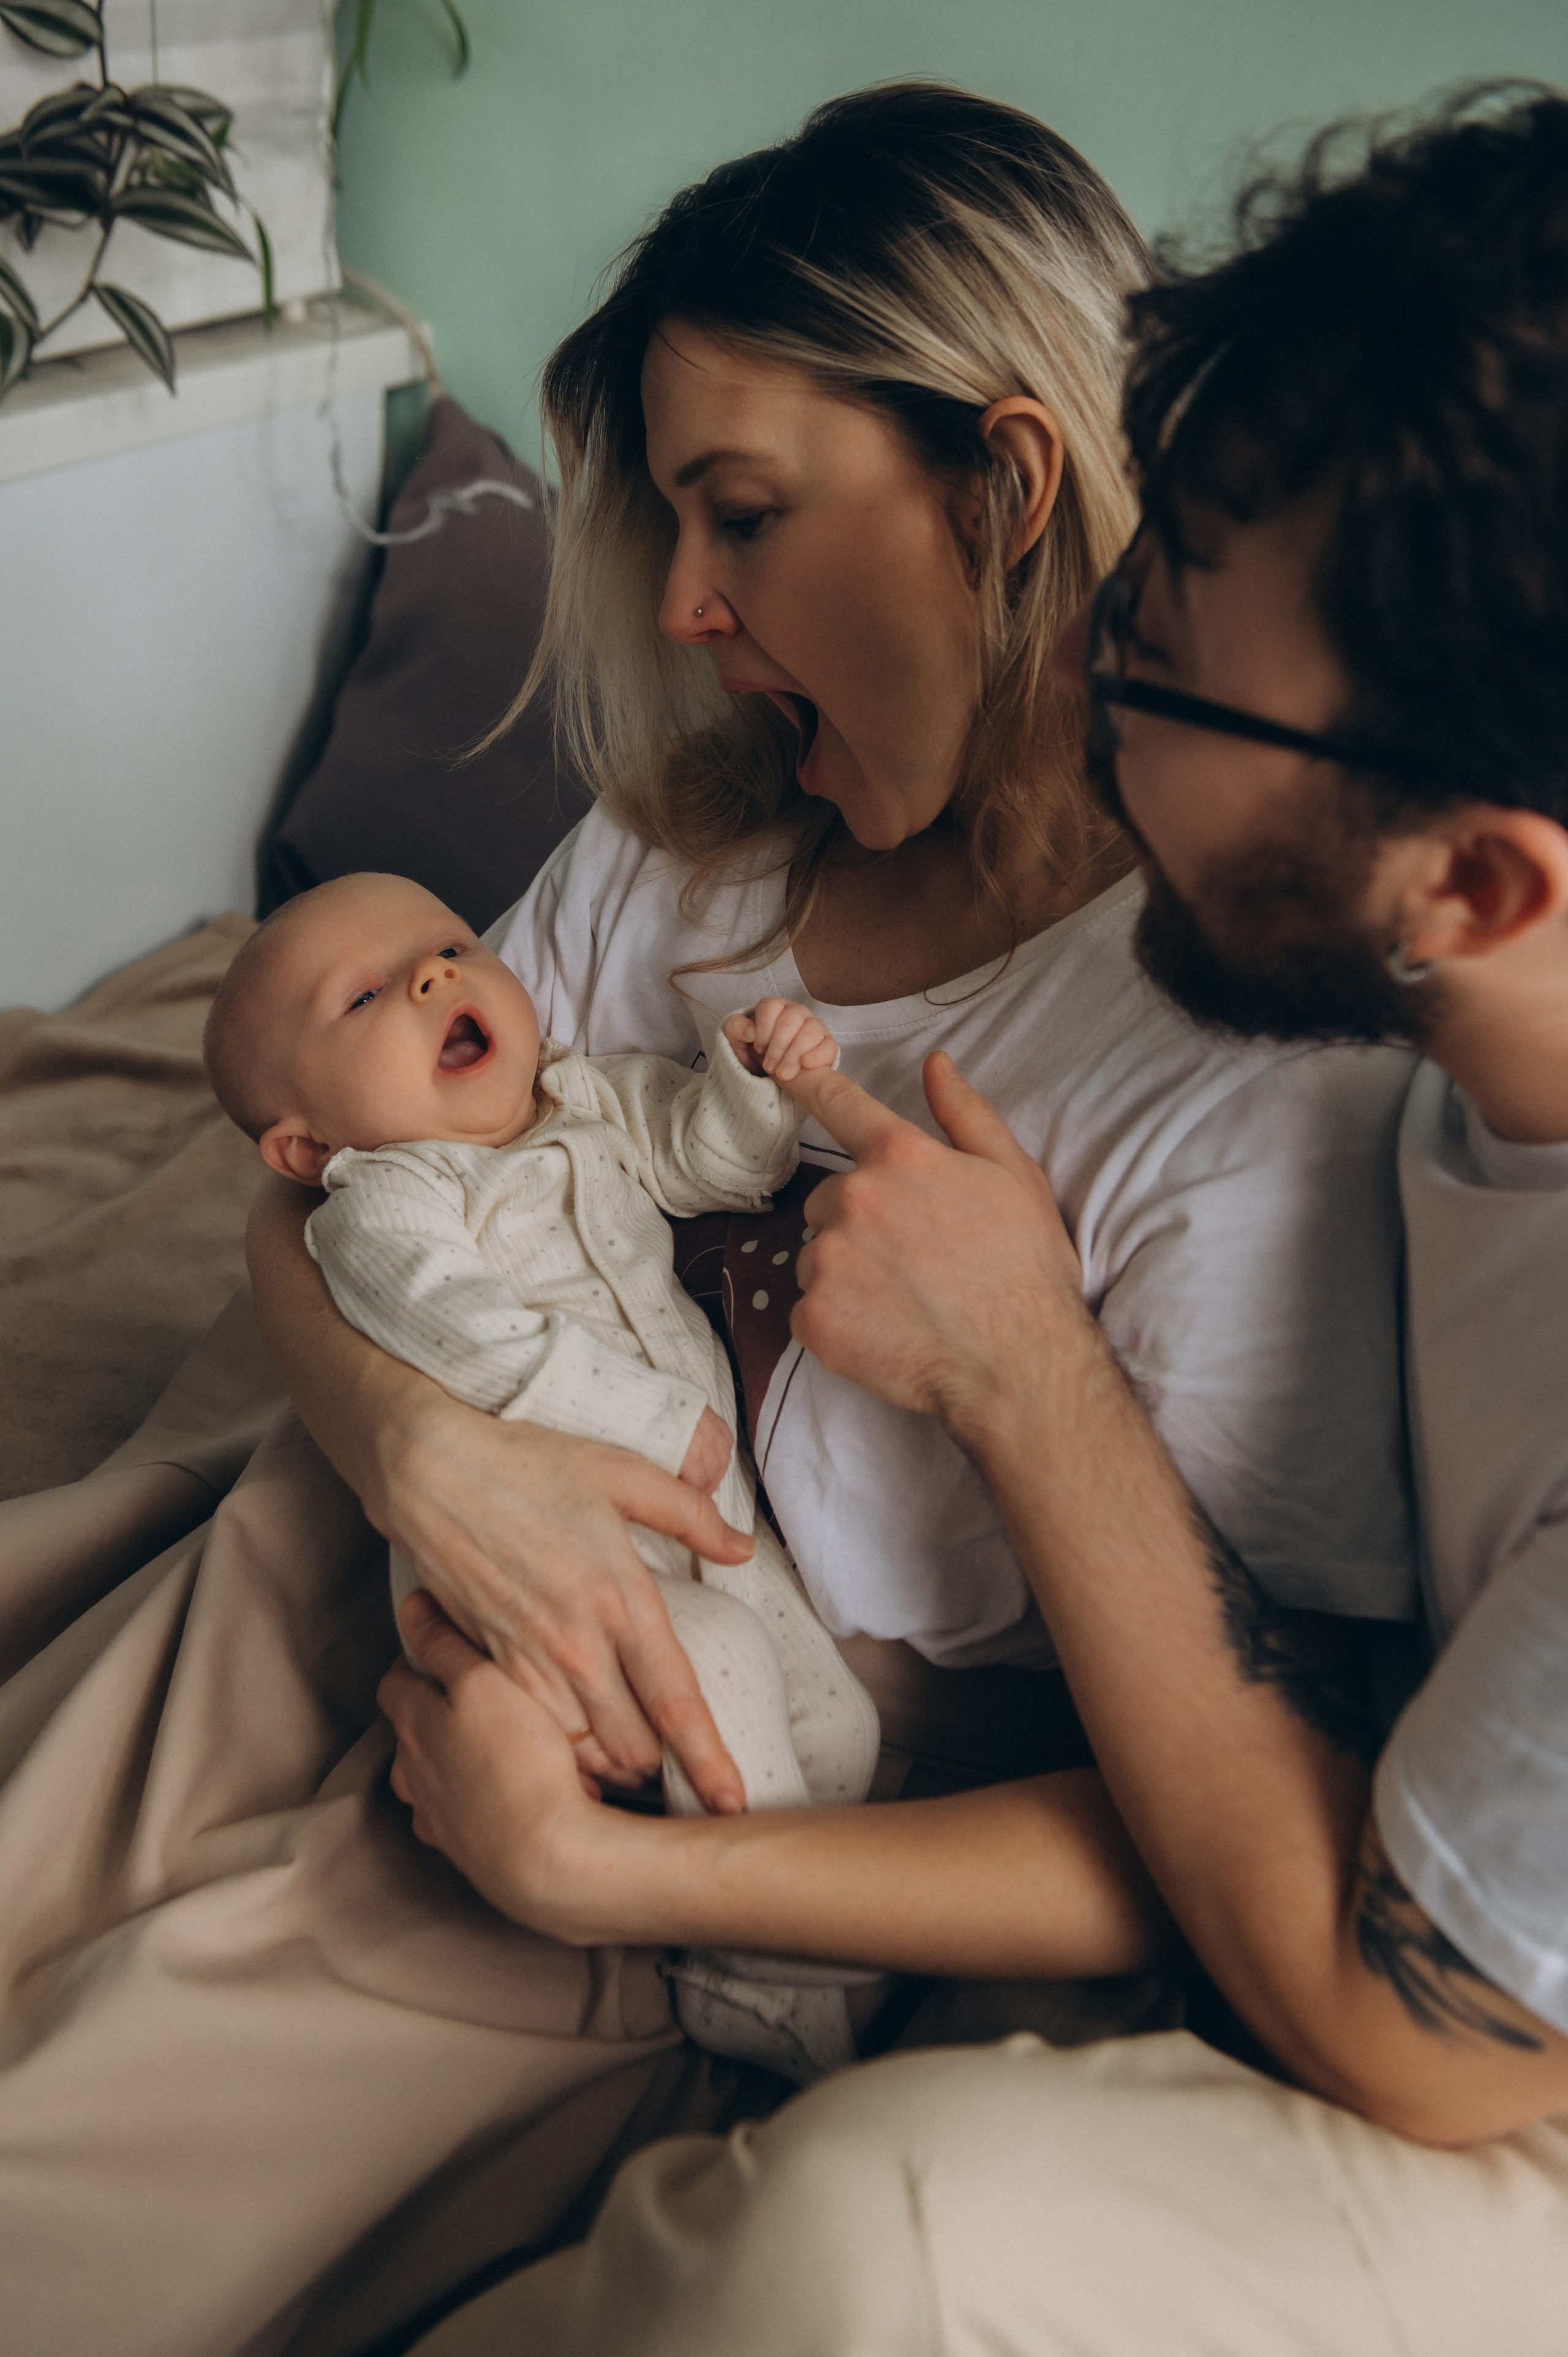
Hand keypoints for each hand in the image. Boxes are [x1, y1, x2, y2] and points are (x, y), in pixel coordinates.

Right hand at [379, 1393, 748, 1812]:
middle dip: (660, 1768)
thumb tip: (742, 1549)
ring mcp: (528, 1660)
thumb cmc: (528, 1466)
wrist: (431, 1474)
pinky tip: (574, 1746)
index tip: (731, 1802)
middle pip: (632, 1746)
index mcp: (620, 1597)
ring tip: (629, 1765)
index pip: (675, 1701)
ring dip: (609, 1765)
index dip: (707, 1760)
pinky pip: (534, 1735)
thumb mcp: (622, 1473)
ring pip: (583, 1752)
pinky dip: (560, 1751)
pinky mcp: (488, 1666)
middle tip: (676, 1768)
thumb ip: (690, 1515)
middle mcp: (577, 1643)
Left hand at [380, 1592, 641, 1942]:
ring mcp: (438, 1818)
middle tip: (479, 1696)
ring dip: (454, 1761)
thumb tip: (413, 1606)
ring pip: (432, 1779)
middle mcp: (415, 1774)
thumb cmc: (519, 1762)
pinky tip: (508, 1794)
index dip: (417, 1660)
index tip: (444, 1648)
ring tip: (496, 1748)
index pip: (396, 1682)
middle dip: (436, 1711)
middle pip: (410, 1732)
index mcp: (413, 1726)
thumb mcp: (483, 1682)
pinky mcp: (467, 1852)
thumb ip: (446, 1644)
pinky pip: (460, 1818)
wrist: (548, 1857)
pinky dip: (475, 1802)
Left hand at [723, 997, 838, 1082]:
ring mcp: (814, 1026)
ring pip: (811, 1030)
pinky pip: (829, 1045)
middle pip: (791, 1019)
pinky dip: (818, 1055)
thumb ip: (735, 1028)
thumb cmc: (752, 1050)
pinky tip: (805, 1065)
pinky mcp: (826, 1044)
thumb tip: (750, 1032)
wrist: (769, 1070)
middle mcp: (796, 1012)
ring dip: (795, 1053)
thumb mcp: (735, 1039)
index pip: (771, 1007)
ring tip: (783, 1074)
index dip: (763, 1029)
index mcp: (775, 1006)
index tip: (758, 1048)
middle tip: (769, 1067)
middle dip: (778, 1046)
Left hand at [789, 1051, 1084, 1433]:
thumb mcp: (1014, 1175)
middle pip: (829, 1197)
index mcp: (899, 1157)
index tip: (789, 1074)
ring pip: (818, 1254)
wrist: (1019, 1367)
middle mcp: (853, 1200)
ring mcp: (827, 1262)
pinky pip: (811, 1306)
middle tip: (912, 1255)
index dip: (811, 1086)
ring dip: (847, 1270)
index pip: (838, 1104)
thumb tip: (935, 1063)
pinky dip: (839, 1317)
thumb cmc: (1026, 1269)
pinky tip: (885, 1329)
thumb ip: (965, 1113)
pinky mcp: (814, 1319)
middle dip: (859, 1219)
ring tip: (903, 1298)